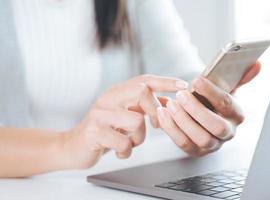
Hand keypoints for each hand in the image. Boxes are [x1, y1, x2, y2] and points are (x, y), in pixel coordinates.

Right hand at [61, 75, 187, 168]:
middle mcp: (108, 98)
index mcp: (117, 92)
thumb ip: (144, 107)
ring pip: (136, 120)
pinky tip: (119, 151)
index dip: (166, 82)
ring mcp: (99, 114)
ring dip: (139, 137)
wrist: (73, 147)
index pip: (145, 80)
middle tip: (155, 125)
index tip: (184, 85)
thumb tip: (169, 102)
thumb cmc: (104, 130)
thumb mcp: (125, 115)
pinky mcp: (94, 132)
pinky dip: (126, 151)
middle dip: (154, 110)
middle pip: (141, 91)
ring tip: (129, 142)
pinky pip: (124, 142)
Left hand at [157, 62, 260, 155]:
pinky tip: (163, 113)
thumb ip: (240, 77)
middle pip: (216, 126)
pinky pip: (184, 143)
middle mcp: (228, 132)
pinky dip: (171, 128)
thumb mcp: (227, 88)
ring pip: (200, 137)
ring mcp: (212, 144)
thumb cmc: (214, 102)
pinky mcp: (196, 151)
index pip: (227, 104)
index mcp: (237, 114)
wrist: (204, 120)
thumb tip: (256, 64)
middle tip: (181, 95)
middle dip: (197, 110)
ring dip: (183, 120)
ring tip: (170, 104)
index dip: (211, 92)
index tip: (196, 80)